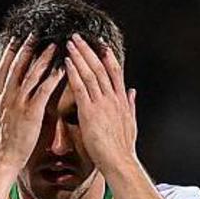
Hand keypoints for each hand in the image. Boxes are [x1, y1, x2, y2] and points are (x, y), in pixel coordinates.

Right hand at [0, 35, 64, 168]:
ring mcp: (19, 104)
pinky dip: (53, 78)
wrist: (0, 162)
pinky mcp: (31, 113)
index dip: (9, 53)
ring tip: (54, 45)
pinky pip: (44, 91)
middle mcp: (7, 97)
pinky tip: (62, 68)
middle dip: (26, 48)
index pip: (4, 70)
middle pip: (17, 66)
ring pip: (32, 74)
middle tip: (35, 33)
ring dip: (44, 58)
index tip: (14, 40)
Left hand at [63, 34, 137, 173]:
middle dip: (89, 50)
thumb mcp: (131, 122)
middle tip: (78, 36)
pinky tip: (67, 62)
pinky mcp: (90, 111)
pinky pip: (81, 87)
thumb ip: (130, 104)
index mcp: (121, 100)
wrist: (119, 162)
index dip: (107, 56)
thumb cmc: (122, 148)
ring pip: (90, 73)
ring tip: (70, 43)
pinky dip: (74, 73)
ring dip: (80, 56)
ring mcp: (102, 103)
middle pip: (100, 67)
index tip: (100, 44)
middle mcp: (112, 98)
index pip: (114, 72)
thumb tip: (132, 91)